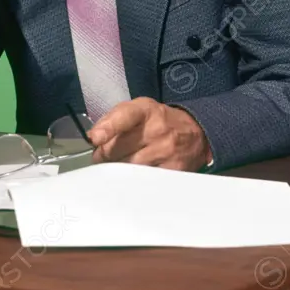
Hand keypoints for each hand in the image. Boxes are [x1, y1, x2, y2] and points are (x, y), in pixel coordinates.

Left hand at [87, 98, 211, 170]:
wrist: (196, 132)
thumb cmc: (159, 120)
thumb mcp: (139, 108)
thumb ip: (114, 119)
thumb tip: (94, 137)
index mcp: (146, 111)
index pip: (124, 117)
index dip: (107, 128)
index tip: (95, 139)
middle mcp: (157, 130)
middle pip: (119, 148)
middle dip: (104, 154)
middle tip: (101, 156)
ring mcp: (166, 152)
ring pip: (128, 167)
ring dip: (116, 168)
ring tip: (117, 165)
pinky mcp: (173, 171)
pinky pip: (143, 180)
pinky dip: (133, 179)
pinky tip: (133, 175)